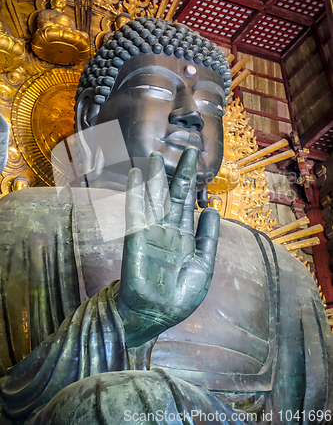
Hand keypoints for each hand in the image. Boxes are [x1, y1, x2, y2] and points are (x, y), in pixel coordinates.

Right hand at [115, 147, 219, 346]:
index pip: (188, 203)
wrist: (154, 316)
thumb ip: (207, 239)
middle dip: (180, 173)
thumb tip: (211, 210)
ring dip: (154, 177)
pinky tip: (136, 175)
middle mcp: (168, 230)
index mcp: (185, 237)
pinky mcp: (137, 237)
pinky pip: (136, 211)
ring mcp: (151, 232)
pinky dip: (135, 192)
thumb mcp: (203, 268)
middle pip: (174, 195)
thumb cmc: (180, 297)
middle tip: (187, 149)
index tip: (197, 162)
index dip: (193, 183)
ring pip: (154, 198)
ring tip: (154, 156)